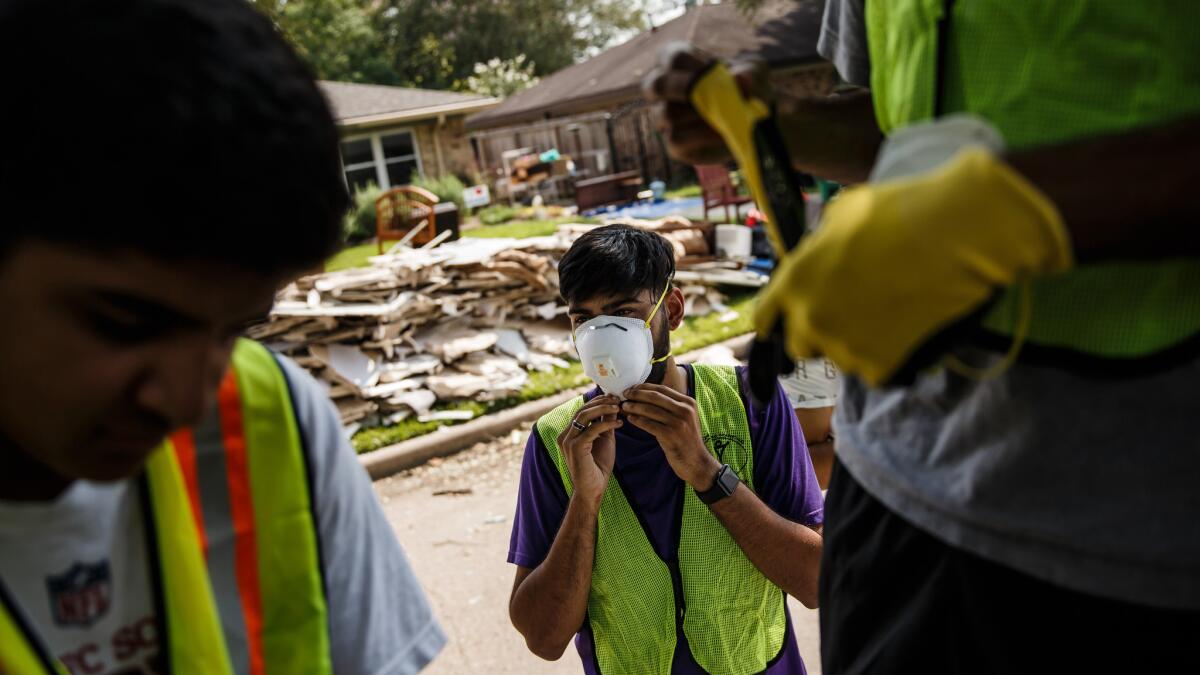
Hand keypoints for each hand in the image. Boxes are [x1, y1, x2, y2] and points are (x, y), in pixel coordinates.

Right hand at [558, 394, 621, 507]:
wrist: (593, 489)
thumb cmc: (598, 466)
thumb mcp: (605, 439)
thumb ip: (606, 423)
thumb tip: (614, 405)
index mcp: (569, 433)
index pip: (582, 410)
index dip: (598, 401)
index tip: (614, 397)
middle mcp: (564, 435)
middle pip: (582, 410)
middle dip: (601, 402)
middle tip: (618, 399)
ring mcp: (568, 441)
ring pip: (584, 415)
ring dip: (604, 409)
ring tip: (619, 407)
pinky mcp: (575, 447)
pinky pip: (592, 429)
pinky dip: (607, 423)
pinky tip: (620, 423)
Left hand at [620, 384, 720, 489]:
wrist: (697, 462)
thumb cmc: (686, 440)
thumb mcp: (685, 418)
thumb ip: (672, 406)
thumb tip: (647, 395)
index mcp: (688, 402)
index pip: (662, 389)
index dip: (644, 387)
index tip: (632, 388)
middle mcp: (684, 410)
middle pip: (655, 396)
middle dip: (637, 394)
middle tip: (624, 395)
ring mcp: (678, 423)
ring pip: (650, 409)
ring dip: (634, 407)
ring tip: (624, 406)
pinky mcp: (670, 435)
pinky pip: (648, 424)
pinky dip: (637, 420)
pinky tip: (630, 419)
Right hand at [643, 42, 767, 165]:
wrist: (753, 121)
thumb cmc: (746, 89)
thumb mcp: (754, 75)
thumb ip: (748, 73)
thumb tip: (741, 79)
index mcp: (677, 62)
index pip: (673, 58)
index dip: (693, 66)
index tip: (717, 71)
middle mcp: (663, 88)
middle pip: (656, 85)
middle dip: (683, 89)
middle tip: (710, 94)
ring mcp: (664, 116)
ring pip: (666, 113)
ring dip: (697, 115)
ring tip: (723, 115)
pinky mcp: (674, 143)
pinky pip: (676, 138)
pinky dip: (701, 136)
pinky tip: (721, 133)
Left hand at [754, 147, 1072, 385]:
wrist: (955, 233)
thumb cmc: (900, 211)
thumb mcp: (842, 216)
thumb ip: (819, 248)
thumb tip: (819, 257)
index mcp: (795, 281)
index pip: (766, 315)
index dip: (777, 318)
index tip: (784, 323)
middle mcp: (811, 318)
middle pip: (802, 344)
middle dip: (820, 332)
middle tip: (851, 313)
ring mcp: (844, 346)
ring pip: (842, 356)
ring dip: (858, 342)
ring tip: (891, 311)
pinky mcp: (879, 366)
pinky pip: (877, 369)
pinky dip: (890, 356)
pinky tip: (908, 328)